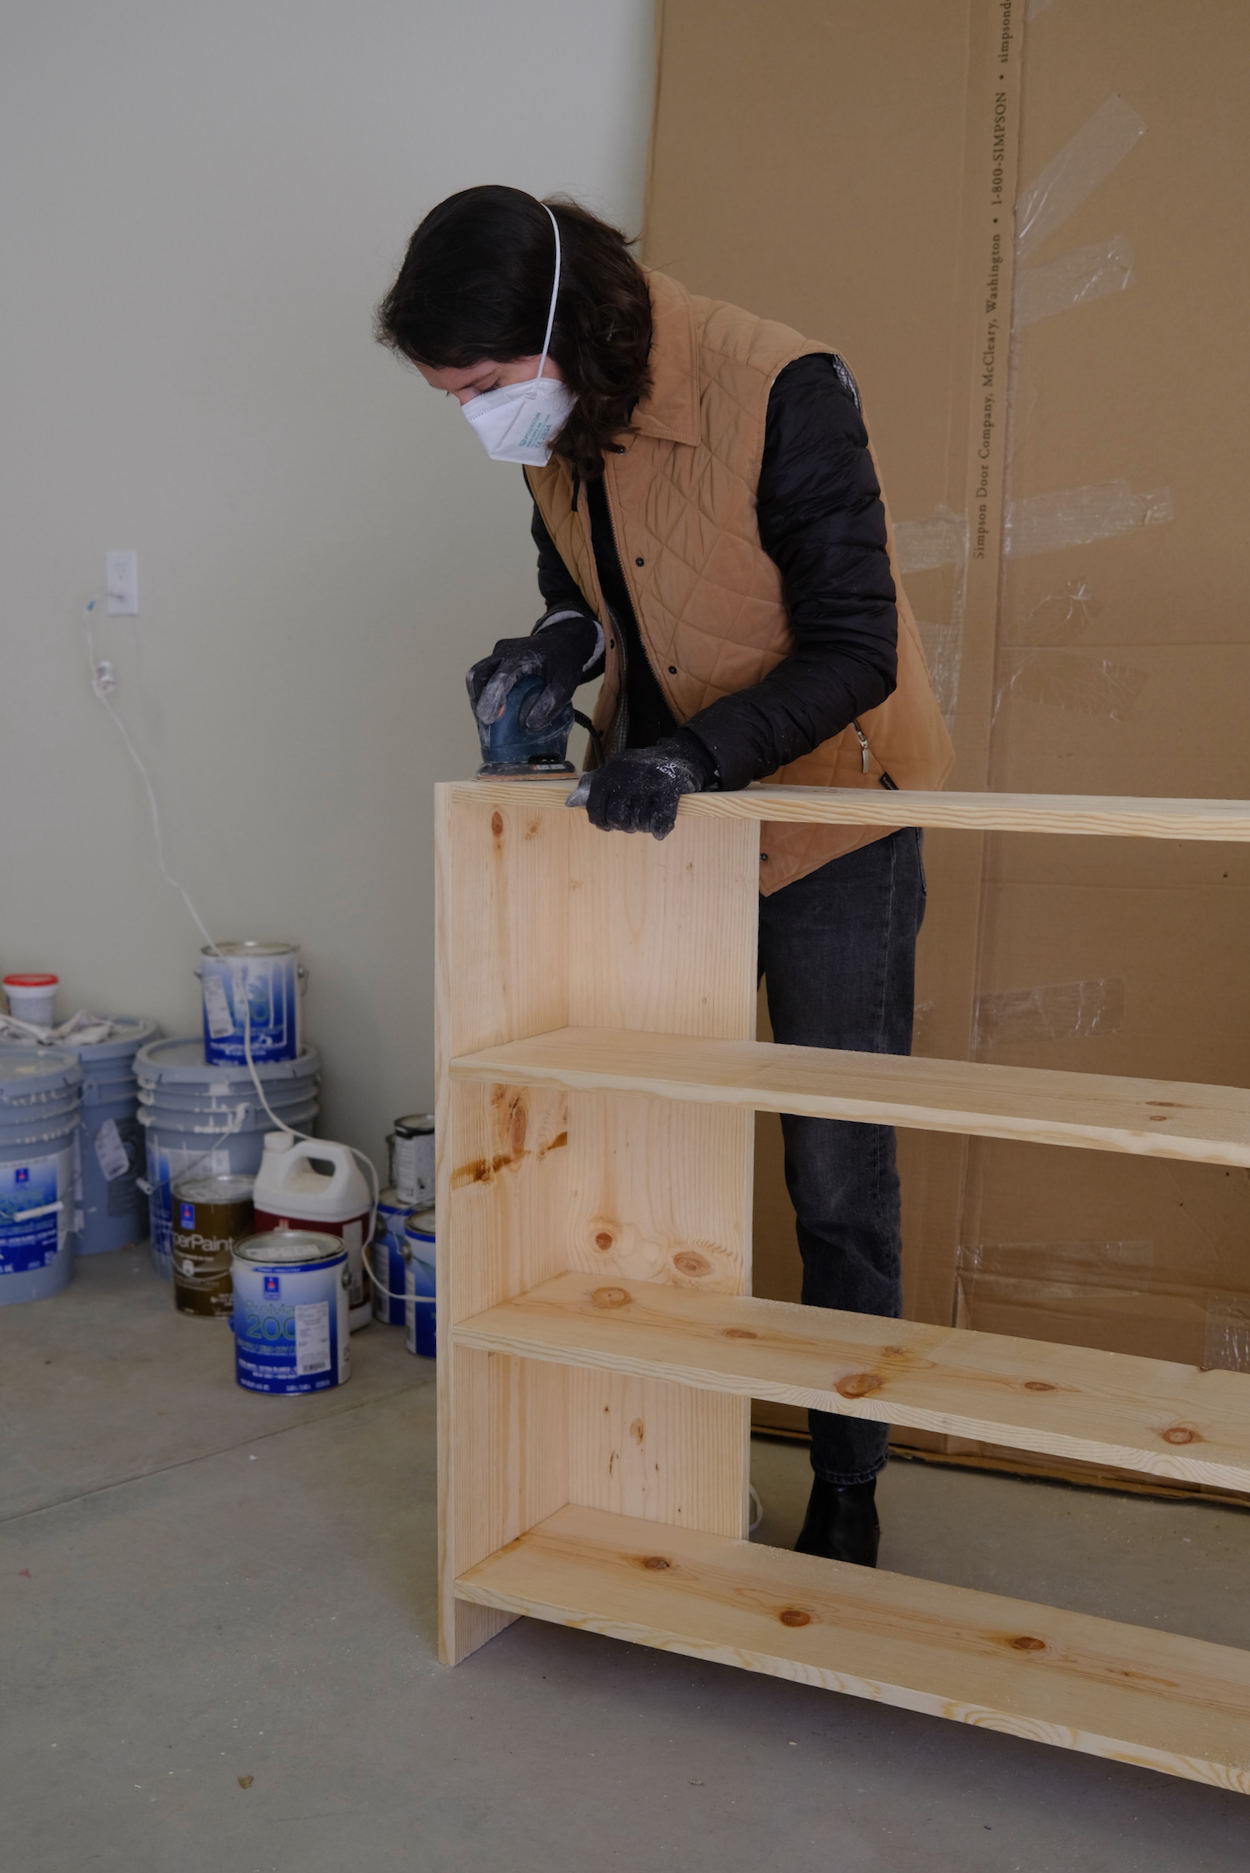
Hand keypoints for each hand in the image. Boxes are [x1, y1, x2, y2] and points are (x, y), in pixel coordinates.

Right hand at [467, 612, 599, 731]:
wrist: (563, 642)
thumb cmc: (563, 663)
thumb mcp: (565, 685)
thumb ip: (550, 704)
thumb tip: (530, 725)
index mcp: (523, 656)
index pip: (501, 677)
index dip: (492, 699)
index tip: (488, 719)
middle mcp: (505, 652)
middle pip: (478, 675)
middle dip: (478, 701)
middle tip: (486, 723)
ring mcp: (498, 654)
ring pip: (476, 676)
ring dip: (479, 699)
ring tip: (489, 720)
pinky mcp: (496, 659)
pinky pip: (483, 677)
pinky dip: (484, 694)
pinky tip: (494, 709)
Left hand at [578, 735, 714, 838]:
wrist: (681, 754)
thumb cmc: (643, 769)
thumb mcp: (615, 771)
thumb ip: (592, 786)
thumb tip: (570, 802)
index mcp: (611, 770)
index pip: (595, 806)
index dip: (601, 821)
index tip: (609, 825)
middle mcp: (628, 774)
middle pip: (617, 818)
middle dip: (625, 825)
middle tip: (633, 820)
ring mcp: (650, 781)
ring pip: (639, 822)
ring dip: (644, 826)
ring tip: (648, 816)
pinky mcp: (670, 788)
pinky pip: (660, 821)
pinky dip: (660, 829)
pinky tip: (659, 829)